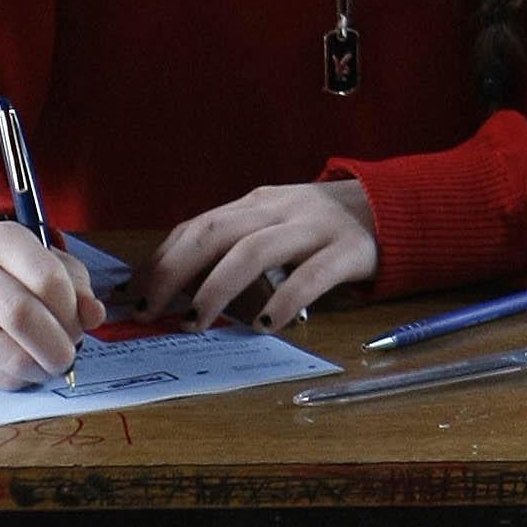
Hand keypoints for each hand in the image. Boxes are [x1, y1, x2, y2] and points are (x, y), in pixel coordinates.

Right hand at [0, 220, 104, 388]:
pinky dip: (22, 379)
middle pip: (22, 316)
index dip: (71, 310)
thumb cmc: (19, 274)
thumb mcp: (54, 265)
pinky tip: (25, 364)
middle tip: (68, 354)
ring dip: (42, 367)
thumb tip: (93, 315)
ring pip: (9, 354)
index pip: (47, 279)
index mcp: (1, 239)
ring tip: (48, 361)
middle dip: (58, 345)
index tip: (79, 323)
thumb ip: (78, 289)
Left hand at [137, 179, 376, 331]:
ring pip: (256, 251)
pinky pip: (311, 276)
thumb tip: (177, 289)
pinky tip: (264, 324)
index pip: (198, 226)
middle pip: (216, 233)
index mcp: (256, 203)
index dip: (163, 258)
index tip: (135, 292)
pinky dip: (283, 300)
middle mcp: (279, 209)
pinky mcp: (348, 251)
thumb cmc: (321, 228)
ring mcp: (314, 227)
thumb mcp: (275, 225)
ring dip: (219, 287)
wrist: (391, 208)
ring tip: (197, 321)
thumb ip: (236, 247)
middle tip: (151, 309)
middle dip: (176, 271)